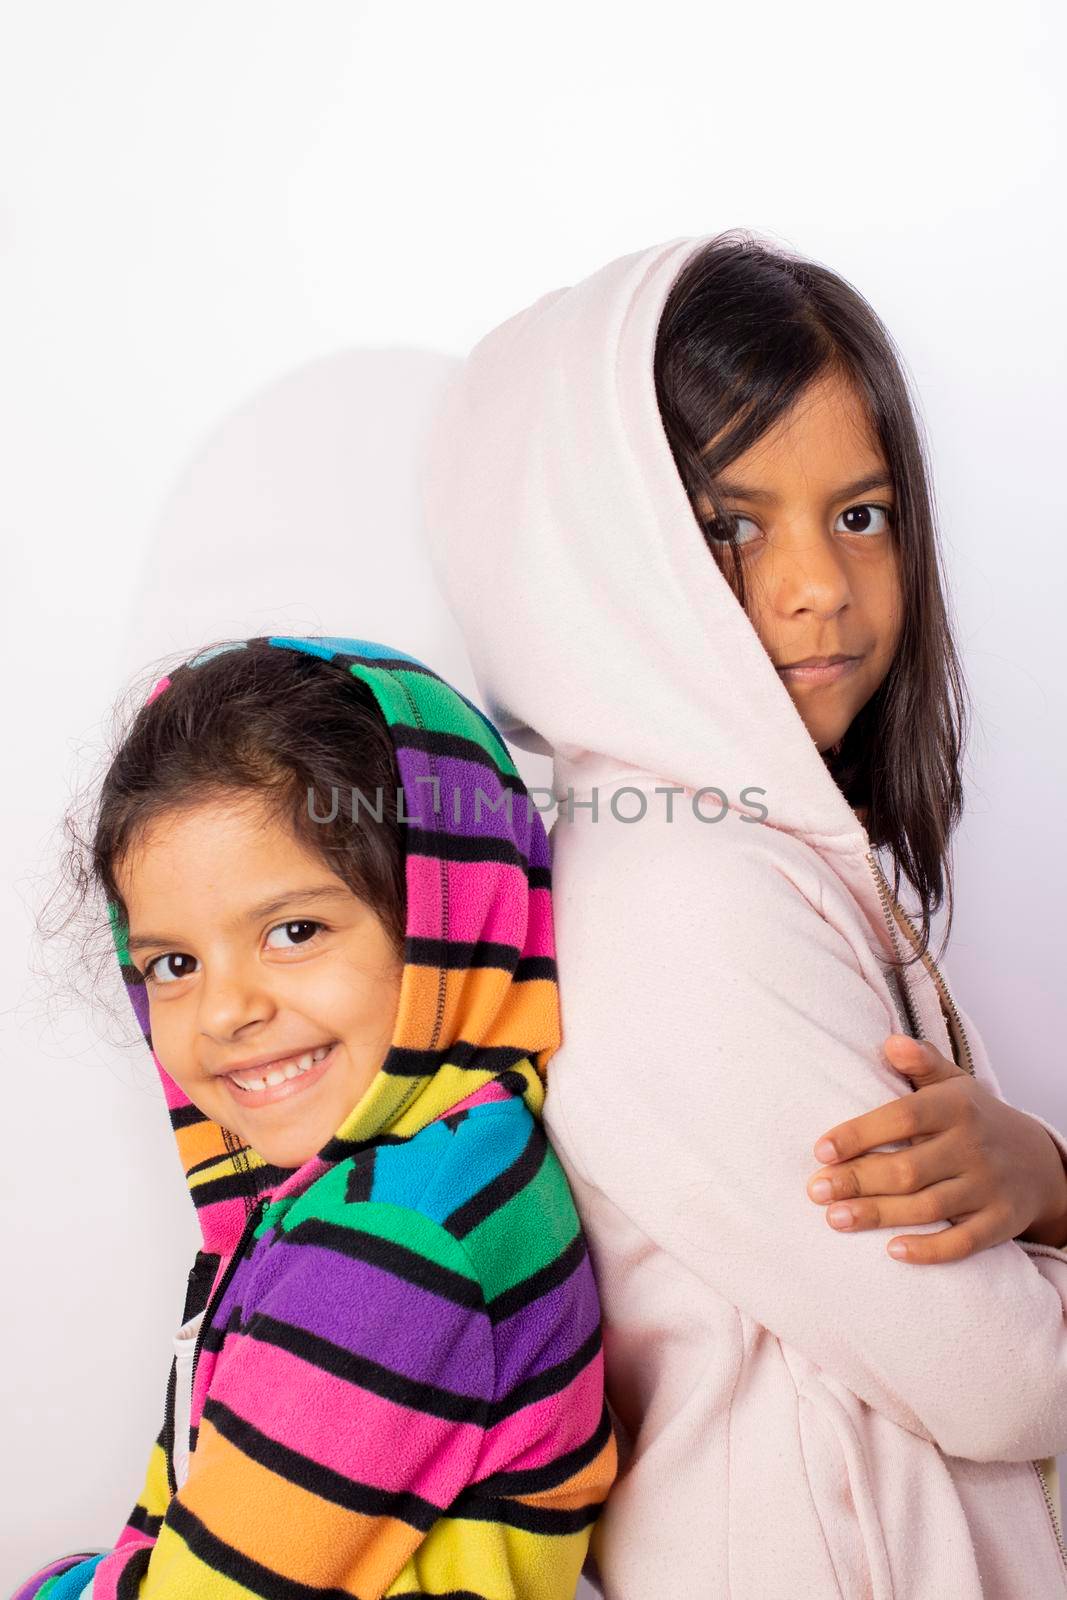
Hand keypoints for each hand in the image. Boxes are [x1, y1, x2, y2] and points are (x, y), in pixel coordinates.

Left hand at [806, 1034, 1066, 1262]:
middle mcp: (974, 1146)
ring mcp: (989, 1187)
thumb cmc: (976, 1119)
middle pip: (908, 1168)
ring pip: (928, 1207)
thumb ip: (922, 1062)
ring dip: (879, 1215)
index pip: (902, 1117)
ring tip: (835, 1218)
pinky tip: (893, 1251)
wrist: (1041, 1163)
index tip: (821, 1150)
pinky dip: (930, 1250)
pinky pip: (963, 1242)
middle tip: (815, 1190)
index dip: (859, 1134)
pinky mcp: (1001, 1223)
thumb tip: (891, 1043)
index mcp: (957, 1107)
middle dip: (857, 1181)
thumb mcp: (954, 1083)